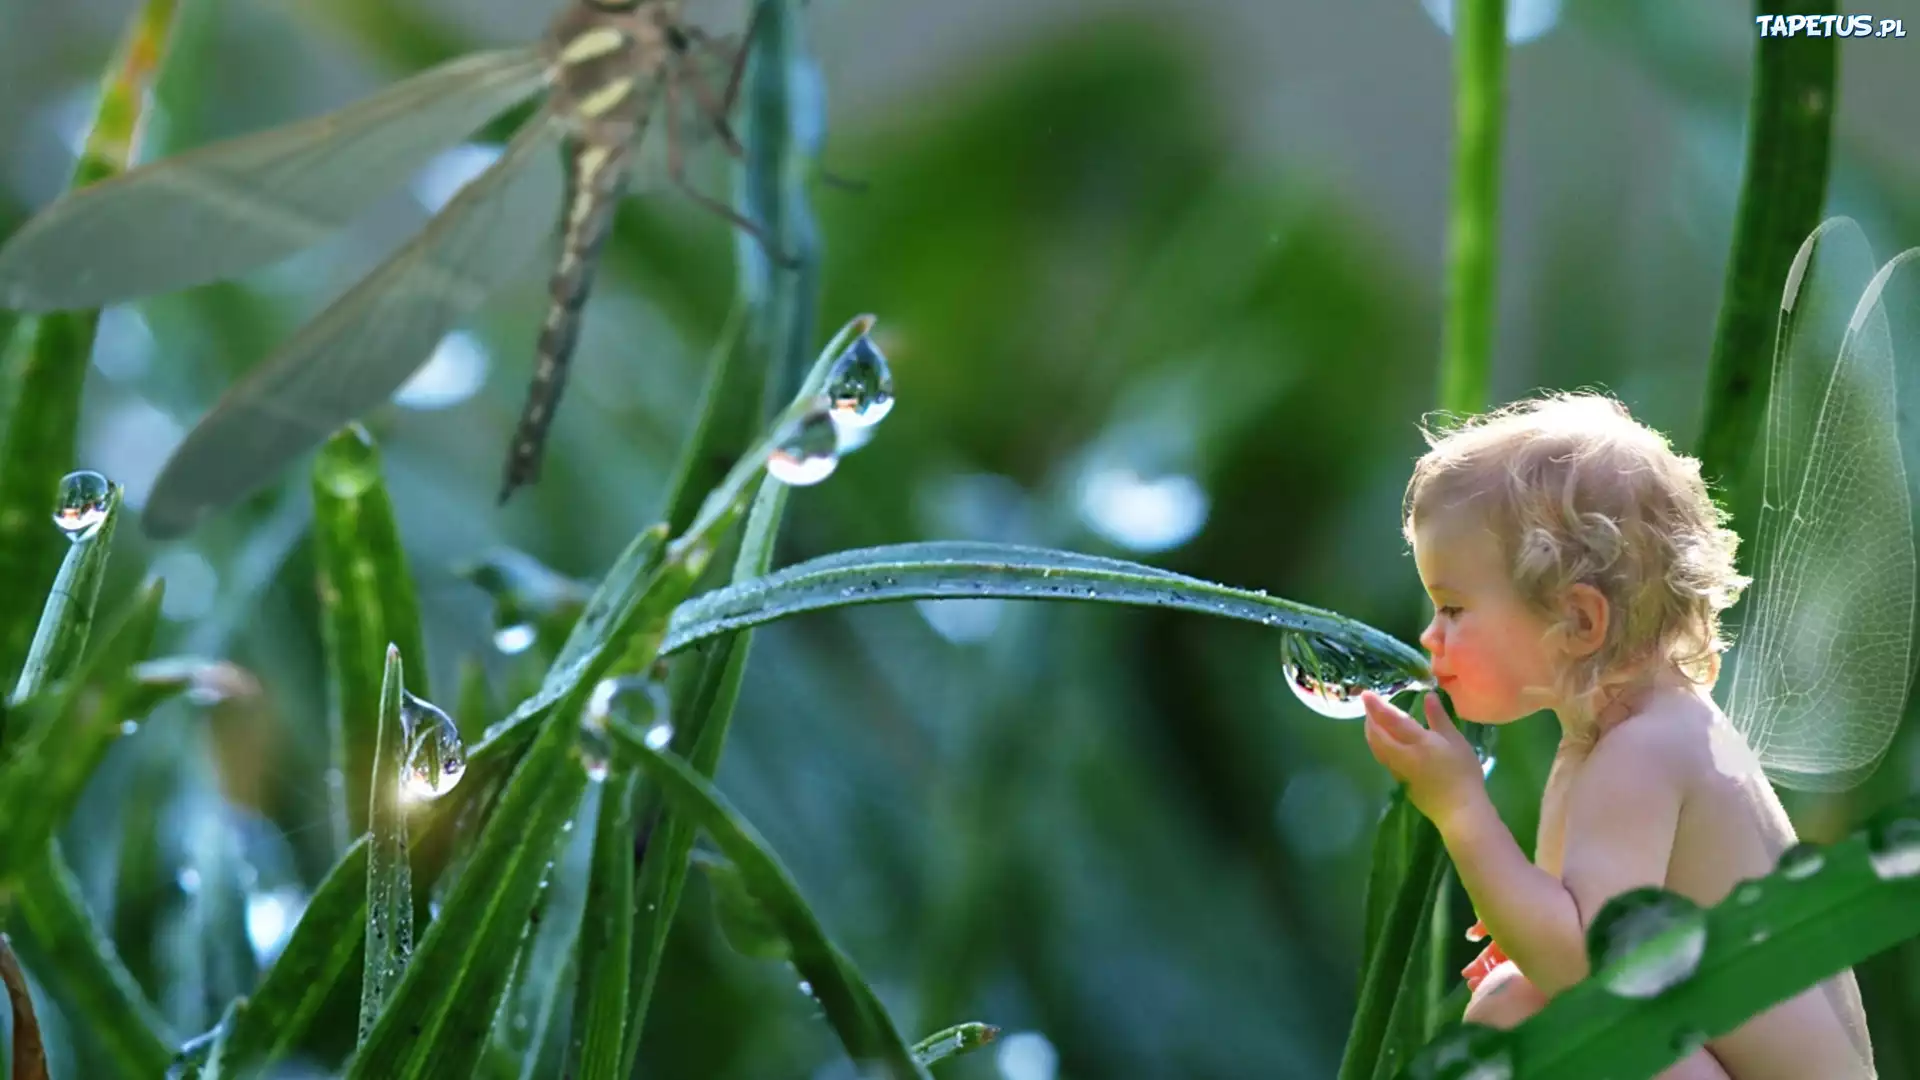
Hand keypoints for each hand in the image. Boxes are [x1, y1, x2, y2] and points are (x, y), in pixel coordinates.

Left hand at [1361, 690, 1485, 830]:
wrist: (1459, 810)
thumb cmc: (1462, 772)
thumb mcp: (1455, 740)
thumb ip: (1438, 718)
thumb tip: (1428, 695)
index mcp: (1417, 742)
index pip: (1391, 719)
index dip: (1376, 706)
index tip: (1365, 694)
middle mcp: (1402, 755)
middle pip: (1377, 734)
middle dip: (1370, 718)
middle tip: (1368, 704)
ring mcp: (1399, 770)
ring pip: (1377, 748)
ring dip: (1371, 732)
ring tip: (1371, 720)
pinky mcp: (1401, 781)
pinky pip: (1382, 758)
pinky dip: (1378, 744)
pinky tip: (1383, 742)